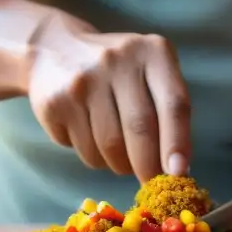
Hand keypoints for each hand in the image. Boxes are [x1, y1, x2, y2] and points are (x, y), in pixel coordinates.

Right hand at [26, 12, 190, 181]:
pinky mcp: (56, 103)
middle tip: (151, 182)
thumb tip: (177, 168)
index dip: (177, 142)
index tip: (178, 173)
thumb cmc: (117, 72)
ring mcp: (83, 82)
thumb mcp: (149, 73)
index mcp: (152, 52)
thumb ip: (168, 111)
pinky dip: (94, 157)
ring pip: (110, 147)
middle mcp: (117, 61)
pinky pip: (83, 150)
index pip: (173, 103)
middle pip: (140, 129)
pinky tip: (90, 137)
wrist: (53, 49)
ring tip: (119, 154)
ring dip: (120, 164)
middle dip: (149, 166)